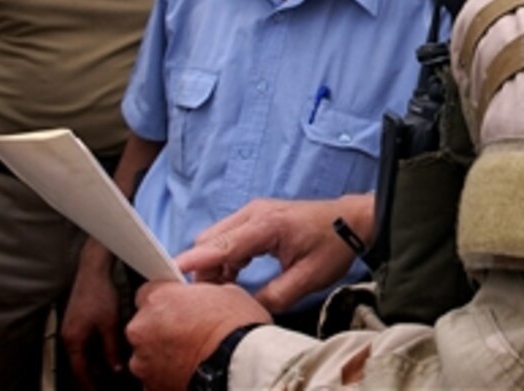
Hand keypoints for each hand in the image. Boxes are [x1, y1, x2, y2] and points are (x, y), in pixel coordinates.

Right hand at [61, 247, 123, 388]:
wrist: (93, 271)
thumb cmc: (100, 293)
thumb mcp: (110, 324)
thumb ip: (111, 348)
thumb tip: (115, 368)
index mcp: (73, 340)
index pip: (80, 371)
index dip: (90, 384)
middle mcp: (68, 337)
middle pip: (79, 365)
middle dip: (93, 377)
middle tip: (106, 386)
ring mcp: (71, 329)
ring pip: (82, 355)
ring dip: (94, 365)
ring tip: (109, 374)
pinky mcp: (77, 322)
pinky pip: (83, 345)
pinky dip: (93, 352)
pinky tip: (107, 354)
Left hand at [127, 281, 270, 390]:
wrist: (240, 366)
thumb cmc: (236, 328)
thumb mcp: (225, 292)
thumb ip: (200, 294)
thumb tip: (200, 300)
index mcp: (159, 298)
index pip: (148, 291)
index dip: (166, 298)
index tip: (177, 304)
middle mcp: (143, 328)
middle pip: (144, 323)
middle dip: (162, 325)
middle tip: (189, 329)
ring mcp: (143, 359)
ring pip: (147, 351)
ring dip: (163, 350)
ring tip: (192, 352)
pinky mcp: (150, 385)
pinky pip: (154, 374)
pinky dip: (167, 372)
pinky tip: (190, 367)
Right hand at [175, 194, 373, 313]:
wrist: (351, 221)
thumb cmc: (333, 245)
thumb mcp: (308, 278)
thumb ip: (275, 296)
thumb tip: (246, 309)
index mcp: (266, 225)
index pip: (221, 244)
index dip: (195, 261)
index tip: (173, 273)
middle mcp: (254, 213)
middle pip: (210, 240)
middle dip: (203, 269)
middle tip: (210, 296)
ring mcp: (253, 213)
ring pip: (216, 238)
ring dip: (214, 264)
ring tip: (225, 289)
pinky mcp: (255, 218)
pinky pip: (227, 237)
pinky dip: (224, 257)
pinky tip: (234, 276)